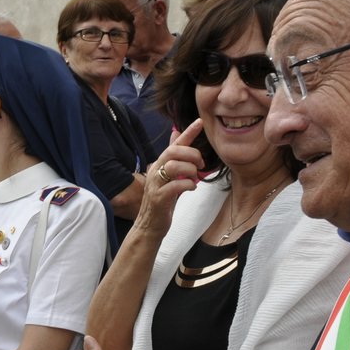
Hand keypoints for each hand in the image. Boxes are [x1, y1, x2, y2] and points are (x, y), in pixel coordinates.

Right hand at [137, 120, 206, 238]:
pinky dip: (187, 185)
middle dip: (191, 154)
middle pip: (173, 152)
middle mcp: (155, 171)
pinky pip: (175, 186)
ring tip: (194, 178)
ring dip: (189, 170)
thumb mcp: (169, 177)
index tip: (200, 122)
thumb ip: (174, 159)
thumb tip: (177, 136)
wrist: (149, 227)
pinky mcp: (158, 198)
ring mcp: (155, 185)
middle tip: (200, 164)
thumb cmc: (161, 202)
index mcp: (159, 165)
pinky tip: (191, 188)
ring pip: (173, 166)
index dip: (188, 132)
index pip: (174, 144)